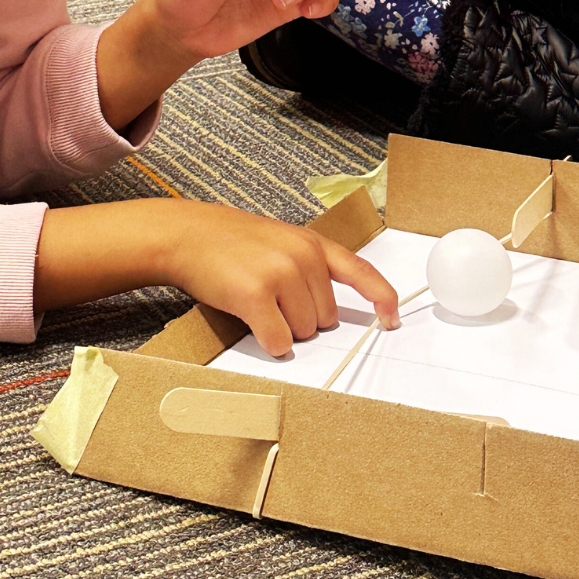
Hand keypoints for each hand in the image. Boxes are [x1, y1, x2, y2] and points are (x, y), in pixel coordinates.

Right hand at [34, 198, 399, 355]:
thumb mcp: (280, 240)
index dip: (381, 299)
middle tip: (272, 297)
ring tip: (257, 302)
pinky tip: (250, 321)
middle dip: (302, 319)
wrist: (187, 234)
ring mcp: (279, 274)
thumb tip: (330, 314)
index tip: (392, 319)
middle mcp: (302, 256)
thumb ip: (310, 266)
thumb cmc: (232, 242)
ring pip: (303, 334)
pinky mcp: (255, 295)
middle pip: (326, 319)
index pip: (361, 272)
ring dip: (283, 330)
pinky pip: (278, 343)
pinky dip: (268, 343)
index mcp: (313, 243)